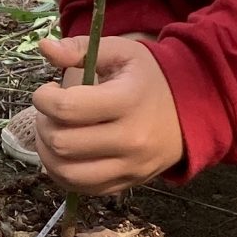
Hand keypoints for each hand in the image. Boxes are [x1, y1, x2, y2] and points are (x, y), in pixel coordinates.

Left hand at [31, 34, 184, 194]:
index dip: (44, 99)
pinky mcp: (127, 184)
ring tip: (53, 133)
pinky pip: (82, 189)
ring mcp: (130, 167)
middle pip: (63, 144)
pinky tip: (65, 153)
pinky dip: (63, 173)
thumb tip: (44, 46)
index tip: (48, 91)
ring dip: (47, 153)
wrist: (193, 110)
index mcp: (127, 101)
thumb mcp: (120, 52)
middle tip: (50, 112)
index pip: (67, 109)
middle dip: (43, 125)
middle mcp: (131, 139)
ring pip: (67, 174)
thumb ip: (80, 48)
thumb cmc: (149, 77)